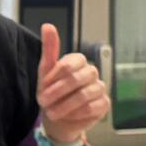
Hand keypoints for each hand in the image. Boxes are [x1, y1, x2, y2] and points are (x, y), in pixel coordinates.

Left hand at [35, 23, 108, 145]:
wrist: (58, 119)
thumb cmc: (52, 93)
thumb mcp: (45, 72)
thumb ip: (49, 49)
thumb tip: (47, 26)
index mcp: (78, 61)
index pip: (67, 65)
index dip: (53, 79)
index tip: (42, 88)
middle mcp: (91, 72)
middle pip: (76, 79)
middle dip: (57, 93)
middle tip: (43, 102)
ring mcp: (99, 88)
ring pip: (84, 95)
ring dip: (64, 106)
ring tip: (52, 113)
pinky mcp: (104, 104)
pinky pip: (91, 107)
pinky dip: (76, 114)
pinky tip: (68, 116)